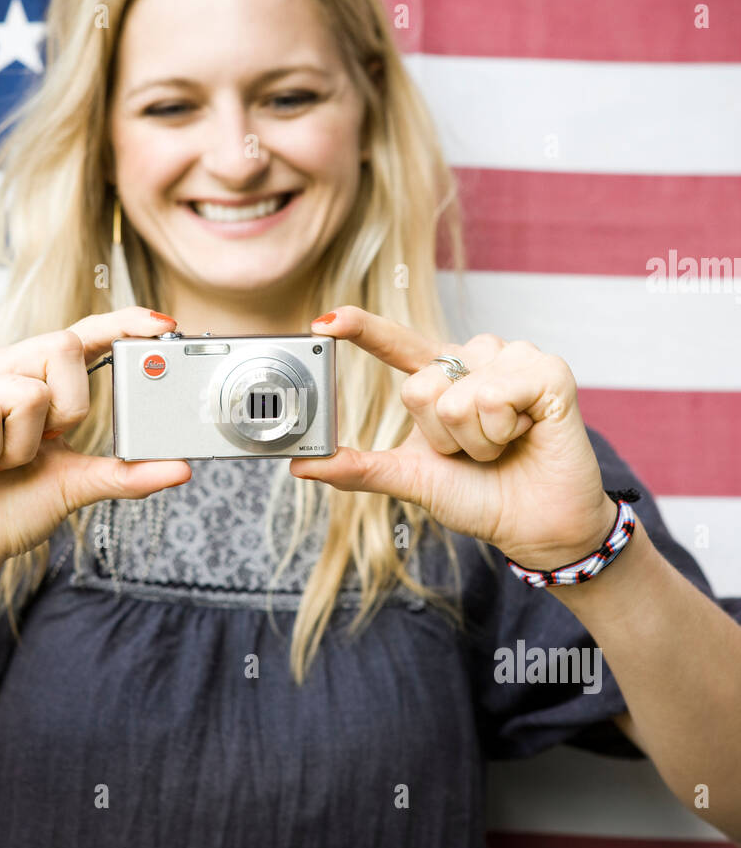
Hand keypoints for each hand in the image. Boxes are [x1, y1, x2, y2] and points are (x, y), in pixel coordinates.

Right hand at [0, 306, 191, 587]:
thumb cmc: (8, 509)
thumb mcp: (77, 486)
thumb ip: (125, 473)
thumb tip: (180, 468)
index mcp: (29, 377)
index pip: (78, 335)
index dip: (121, 322)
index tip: (164, 326)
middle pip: (60, 350)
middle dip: (65, 412)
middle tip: (38, 447)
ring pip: (25, 392)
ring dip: (20, 447)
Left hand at [289, 306, 616, 569]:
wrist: (534, 524)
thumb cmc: (480, 495)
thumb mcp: (410, 479)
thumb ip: (358, 468)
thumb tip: (301, 465)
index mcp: (441, 376)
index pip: (395, 343)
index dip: (360, 328)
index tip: (321, 322)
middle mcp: (474, 358)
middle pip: (420, 387)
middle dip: (442, 437)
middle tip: (475, 451)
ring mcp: (512, 359)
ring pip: (458, 395)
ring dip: (475, 439)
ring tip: (504, 443)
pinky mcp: (547, 370)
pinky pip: (495, 395)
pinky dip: (503, 430)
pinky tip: (526, 433)